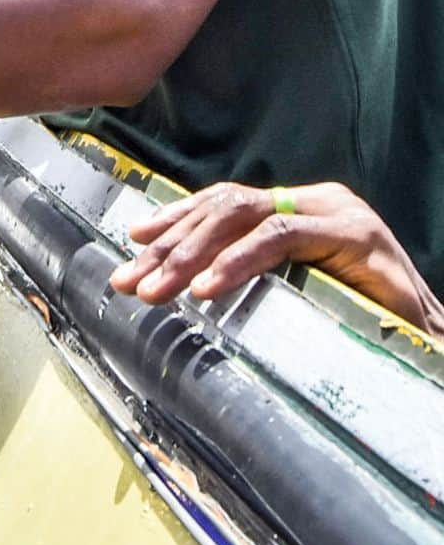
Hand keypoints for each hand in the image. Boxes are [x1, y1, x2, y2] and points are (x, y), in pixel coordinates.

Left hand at [109, 180, 443, 334]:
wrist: (431, 344)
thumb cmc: (365, 326)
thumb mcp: (299, 294)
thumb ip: (258, 277)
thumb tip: (185, 284)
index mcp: (299, 209)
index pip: (225, 205)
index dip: (177, 222)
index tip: (135, 246)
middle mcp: (315, 200)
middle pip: (225, 208)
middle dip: (172, 245)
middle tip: (131, 280)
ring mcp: (335, 212)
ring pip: (244, 217)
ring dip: (192, 254)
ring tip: (157, 289)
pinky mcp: (354, 234)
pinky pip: (282, 237)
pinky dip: (238, 261)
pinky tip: (207, 288)